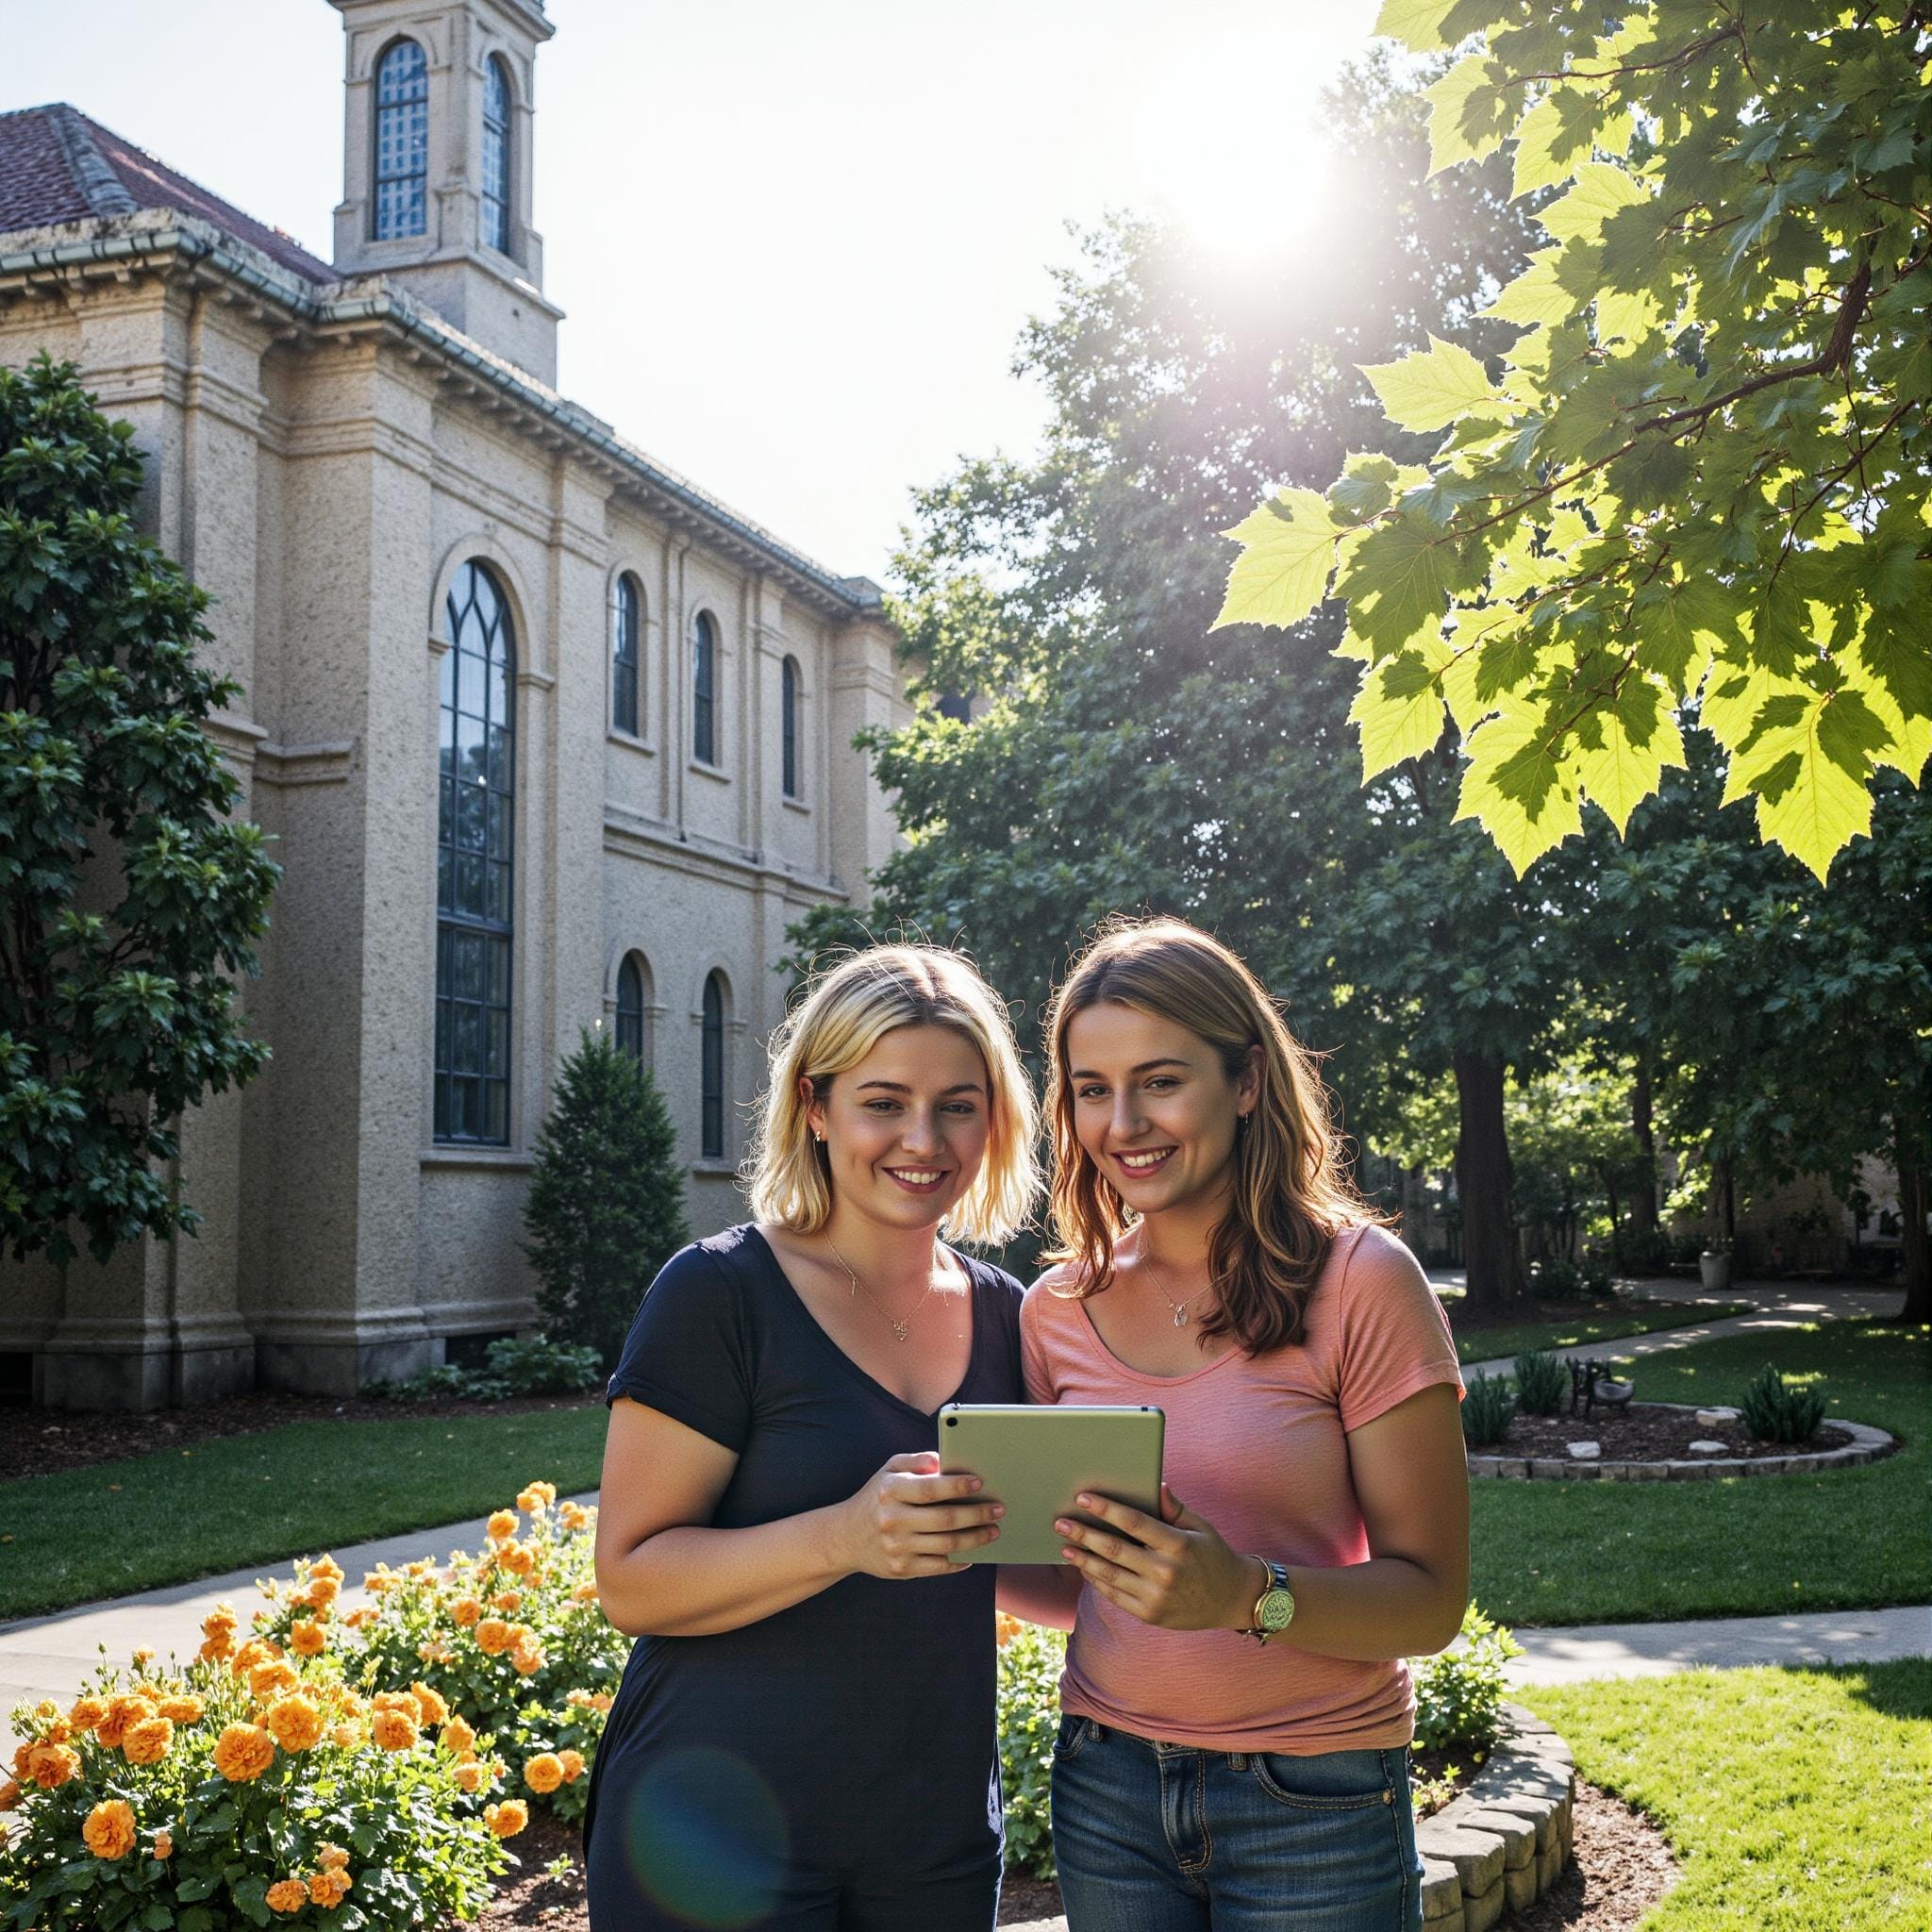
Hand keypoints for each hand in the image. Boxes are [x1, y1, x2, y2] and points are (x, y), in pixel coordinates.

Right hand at [836, 1451, 1003, 1579]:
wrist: (846, 1537)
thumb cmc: (877, 1497)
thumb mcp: (889, 1470)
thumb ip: (915, 1460)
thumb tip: (942, 1460)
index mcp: (891, 1490)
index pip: (930, 1489)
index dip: (957, 1486)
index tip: (980, 1483)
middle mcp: (893, 1519)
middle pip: (944, 1519)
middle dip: (977, 1514)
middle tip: (999, 1509)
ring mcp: (897, 1547)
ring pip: (946, 1545)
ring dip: (976, 1539)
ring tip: (993, 1530)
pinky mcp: (901, 1569)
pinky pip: (938, 1567)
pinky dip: (960, 1561)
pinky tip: (973, 1553)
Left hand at [1055, 1484, 1256, 1630]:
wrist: (1233, 1599)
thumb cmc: (1214, 1555)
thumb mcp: (1200, 1527)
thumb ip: (1174, 1508)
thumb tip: (1155, 1485)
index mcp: (1177, 1546)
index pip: (1134, 1523)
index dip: (1106, 1509)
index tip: (1084, 1498)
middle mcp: (1165, 1573)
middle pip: (1114, 1550)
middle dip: (1084, 1534)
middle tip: (1061, 1523)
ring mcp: (1156, 1597)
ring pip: (1110, 1575)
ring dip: (1083, 1560)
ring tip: (1065, 1546)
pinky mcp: (1150, 1615)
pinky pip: (1115, 1596)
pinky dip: (1096, 1581)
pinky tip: (1085, 1568)